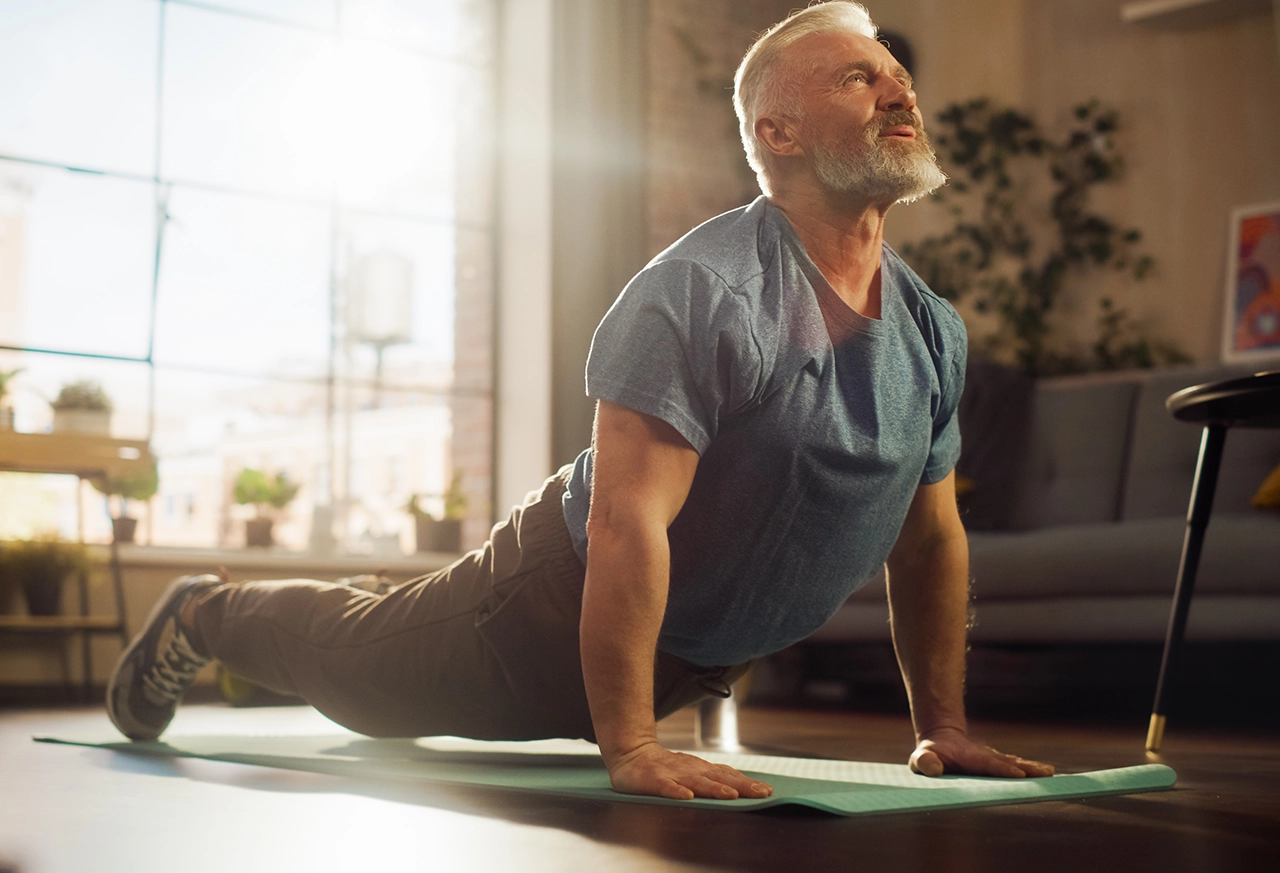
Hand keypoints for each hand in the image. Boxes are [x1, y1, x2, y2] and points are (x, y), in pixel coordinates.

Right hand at [606, 741, 773, 800]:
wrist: (631, 753)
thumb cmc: (664, 766)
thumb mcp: (691, 770)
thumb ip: (712, 777)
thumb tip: (741, 787)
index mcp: (701, 769)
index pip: (728, 775)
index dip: (748, 783)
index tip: (768, 790)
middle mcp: (691, 770)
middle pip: (720, 778)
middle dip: (741, 786)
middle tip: (762, 793)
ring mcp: (672, 774)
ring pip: (697, 782)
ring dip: (714, 789)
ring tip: (731, 795)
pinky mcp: (653, 780)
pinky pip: (666, 787)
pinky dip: (676, 792)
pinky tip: (687, 797)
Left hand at [909, 727, 1054, 778]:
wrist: (939, 741)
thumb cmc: (929, 754)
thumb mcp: (921, 758)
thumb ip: (925, 762)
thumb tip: (934, 768)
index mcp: (971, 759)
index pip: (990, 765)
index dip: (1004, 769)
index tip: (1020, 773)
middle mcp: (986, 758)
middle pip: (1009, 763)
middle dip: (1028, 769)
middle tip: (1048, 773)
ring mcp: (993, 760)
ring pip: (1016, 764)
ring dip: (1033, 769)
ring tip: (1051, 773)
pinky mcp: (996, 765)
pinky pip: (1015, 767)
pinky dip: (1030, 770)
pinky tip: (1045, 773)